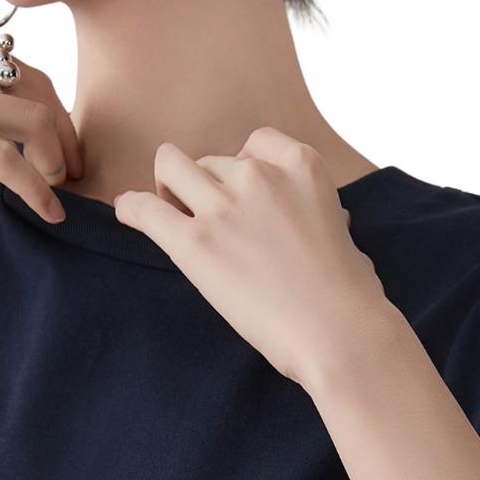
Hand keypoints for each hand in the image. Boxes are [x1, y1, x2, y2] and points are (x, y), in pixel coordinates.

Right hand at [0, 27, 81, 222]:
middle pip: (41, 96)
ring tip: (60, 195)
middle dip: (68, 143)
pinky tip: (48, 212)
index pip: (31, 76)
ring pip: (31, 122)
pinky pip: (2, 159)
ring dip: (58, 164)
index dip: (59, 119)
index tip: (67, 157)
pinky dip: (36, 187)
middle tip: (75, 181)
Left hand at [111, 128, 391, 386]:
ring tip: (173, 216)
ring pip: (171, 168)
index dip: (241, 171)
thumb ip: (321, 213)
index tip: (241, 197)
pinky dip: (132, 208)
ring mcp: (223, 206)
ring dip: (169, 188)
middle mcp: (258, 175)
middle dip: (206, 187)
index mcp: (300, 164)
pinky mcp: (194, 243)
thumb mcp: (345, 233)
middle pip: (211, 161)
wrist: (339, 335)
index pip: (253, 145)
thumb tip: (322, 216)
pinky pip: (145, 209)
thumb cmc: (350, 295)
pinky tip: (129, 213)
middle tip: (210, 223)